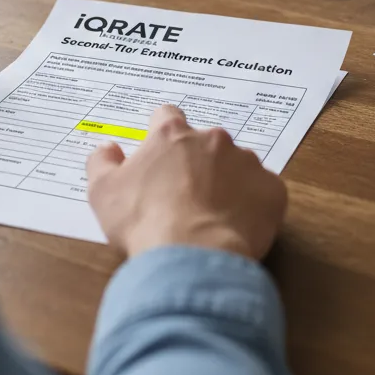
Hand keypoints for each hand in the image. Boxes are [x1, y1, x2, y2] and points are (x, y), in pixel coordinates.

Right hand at [87, 105, 287, 261]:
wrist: (193, 258)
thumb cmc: (143, 222)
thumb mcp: (102, 192)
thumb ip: (102, 162)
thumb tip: (107, 148)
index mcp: (171, 134)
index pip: (167, 116)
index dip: (161, 134)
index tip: (160, 156)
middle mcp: (212, 139)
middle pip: (205, 143)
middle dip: (197, 163)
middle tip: (185, 196)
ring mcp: (247, 162)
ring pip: (237, 166)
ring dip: (227, 182)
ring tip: (213, 216)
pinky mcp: (273, 189)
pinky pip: (264, 192)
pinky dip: (253, 205)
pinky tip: (238, 227)